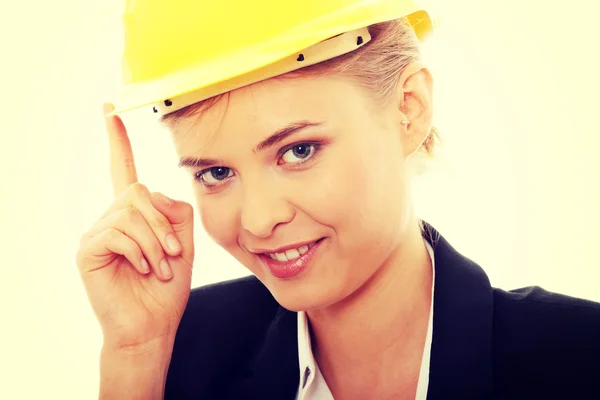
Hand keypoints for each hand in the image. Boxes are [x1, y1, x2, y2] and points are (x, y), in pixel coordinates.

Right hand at [77, 103, 193, 353]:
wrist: (153, 324)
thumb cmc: (168, 287)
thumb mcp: (183, 243)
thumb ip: (174, 211)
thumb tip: (151, 196)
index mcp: (134, 215)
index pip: (122, 170)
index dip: (118, 141)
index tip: (111, 109)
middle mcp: (111, 218)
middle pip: (137, 191)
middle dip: (162, 223)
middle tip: (174, 254)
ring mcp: (97, 232)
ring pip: (131, 211)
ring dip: (156, 241)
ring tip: (161, 266)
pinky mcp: (88, 249)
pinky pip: (119, 231)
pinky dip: (142, 251)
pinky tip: (145, 269)